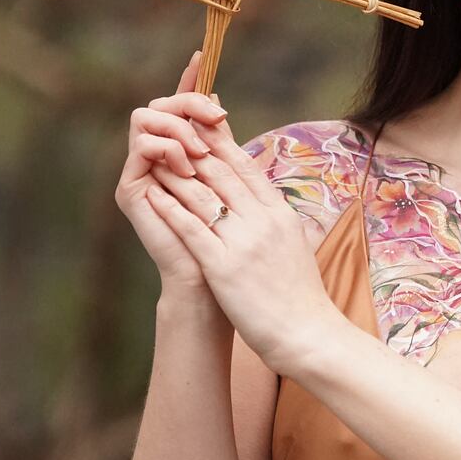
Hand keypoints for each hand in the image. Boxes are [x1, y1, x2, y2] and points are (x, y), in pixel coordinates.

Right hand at [114, 49, 230, 292]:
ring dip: (178, 127)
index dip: (188, 79)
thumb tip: (218, 101)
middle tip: (217, 118)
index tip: (201, 54)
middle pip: (158, 103)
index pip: (179, 106)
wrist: (213, 280)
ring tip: (201, 151)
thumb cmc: (228, 235)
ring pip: (145, 118)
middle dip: (188, 102)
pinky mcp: (130, 190)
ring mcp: (140, 171)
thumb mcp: (229, 178)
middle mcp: (154, 156)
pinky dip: (166, 149)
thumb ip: (220, 141)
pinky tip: (187, 165)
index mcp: (180, 150)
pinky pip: (140, 148)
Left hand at [142, 116, 337, 373]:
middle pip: (222, 173)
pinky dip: (170, 207)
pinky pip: (192, 228)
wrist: (307, 333)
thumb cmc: (301, 296)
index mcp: (280, 213)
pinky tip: (153, 194)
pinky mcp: (223, 266)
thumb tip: (265, 202)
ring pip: (203, 194)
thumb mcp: (294, 245)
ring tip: (156, 156)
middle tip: (172, 128)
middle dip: (195, 147)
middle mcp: (262, 220)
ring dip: (176, 172)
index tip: (204, 126)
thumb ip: (277, 220)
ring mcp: (243, 241)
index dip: (222, 143)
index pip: (247, 167)